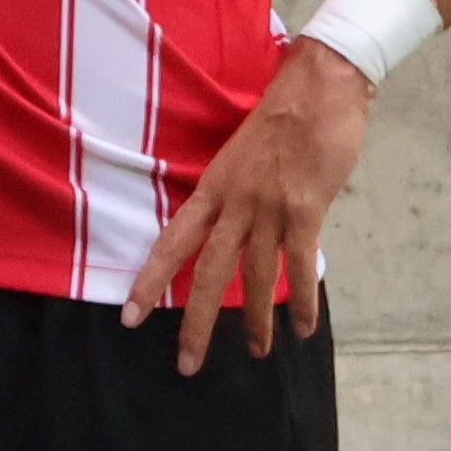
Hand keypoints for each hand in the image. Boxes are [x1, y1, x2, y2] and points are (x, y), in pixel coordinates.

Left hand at [123, 42, 369, 371]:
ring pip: (257, 276)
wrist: (320, 86)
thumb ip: (236, 192)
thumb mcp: (242, 153)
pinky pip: (301, 264)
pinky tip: (301, 328)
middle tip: (187, 364)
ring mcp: (270, 208)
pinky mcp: (305, 210)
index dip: (150, 280)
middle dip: (197, 322)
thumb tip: (239, 224)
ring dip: (258, 322)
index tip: (130, 315)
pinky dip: (302, 302)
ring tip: (258, 354)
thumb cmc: (283, 114)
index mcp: (213, 187)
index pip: (172, 241)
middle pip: (209, 272)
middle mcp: (234, 202)